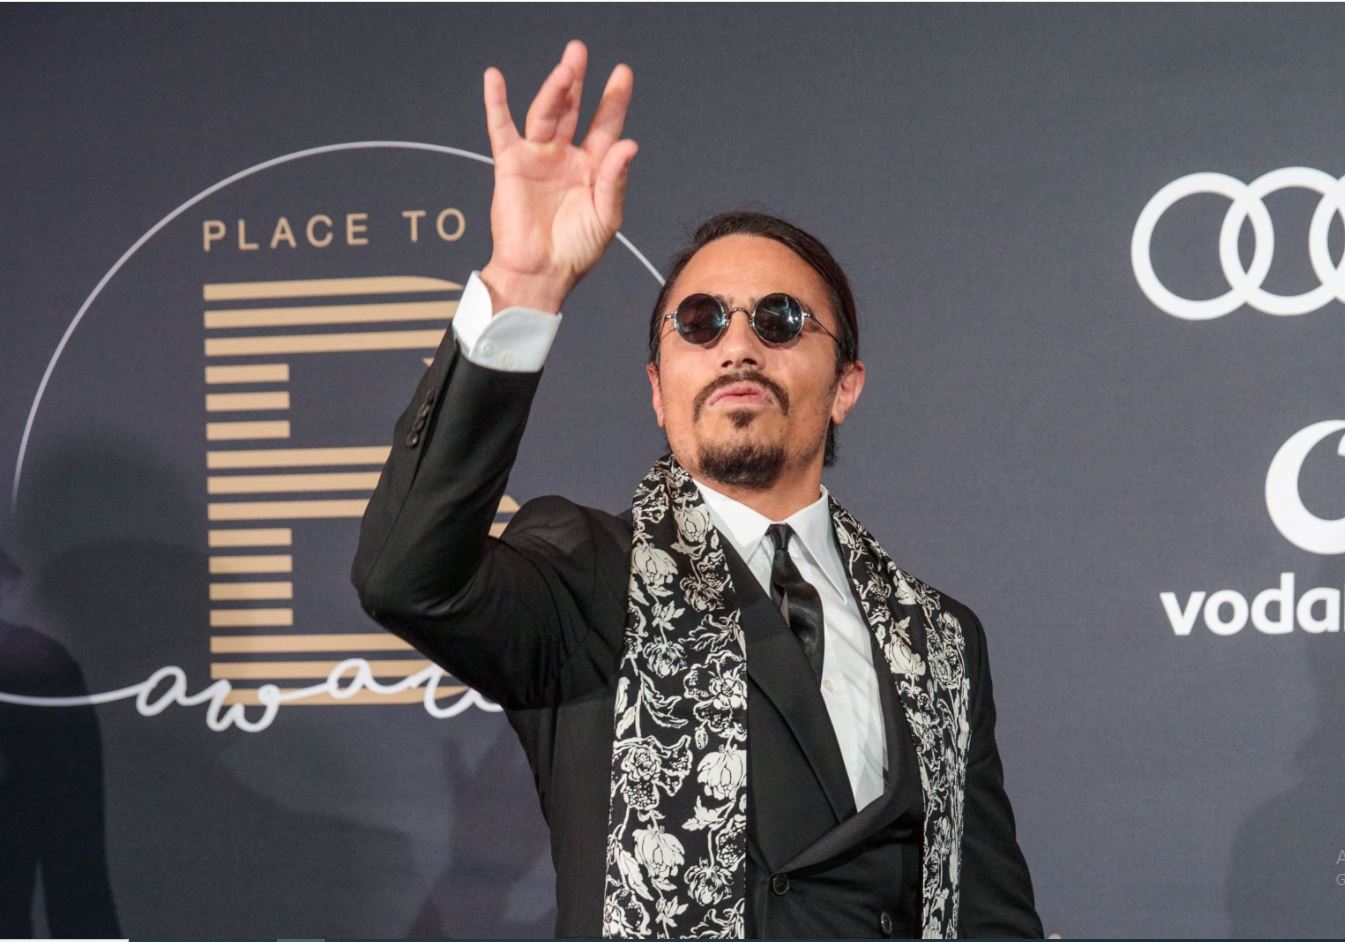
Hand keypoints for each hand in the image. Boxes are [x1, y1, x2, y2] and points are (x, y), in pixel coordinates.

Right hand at [480, 40, 637, 312]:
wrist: (541, 272)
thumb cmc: (576, 251)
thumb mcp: (606, 215)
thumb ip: (615, 179)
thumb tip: (629, 144)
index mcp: (593, 168)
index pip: (605, 126)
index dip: (614, 100)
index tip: (622, 74)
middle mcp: (565, 157)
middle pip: (573, 110)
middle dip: (578, 81)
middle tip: (580, 51)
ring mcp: (538, 158)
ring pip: (545, 114)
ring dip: (553, 90)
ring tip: (564, 69)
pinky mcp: (511, 164)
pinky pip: (501, 128)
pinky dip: (496, 103)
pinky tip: (495, 78)